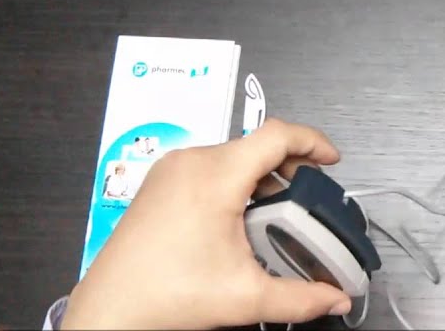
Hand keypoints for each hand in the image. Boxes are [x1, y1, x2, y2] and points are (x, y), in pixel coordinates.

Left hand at [63, 119, 352, 329]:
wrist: (110, 310)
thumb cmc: (163, 295)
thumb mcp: (245, 297)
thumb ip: (300, 298)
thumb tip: (334, 299)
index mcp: (215, 177)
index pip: (277, 135)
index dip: (312, 142)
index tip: (330, 160)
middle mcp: (191, 163)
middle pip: (257, 145)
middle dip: (290, 166)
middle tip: (306, 196)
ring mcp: (171, 169)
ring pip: (233, 155)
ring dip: (261, 175)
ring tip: (274, 211)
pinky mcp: (160, 182)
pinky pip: (210, 165)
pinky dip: (235, 180)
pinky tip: (240, 215)